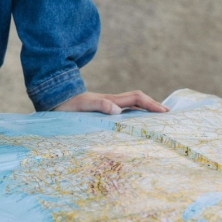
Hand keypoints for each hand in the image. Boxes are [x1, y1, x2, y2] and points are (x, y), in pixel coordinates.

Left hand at [52, 90, 169, 114]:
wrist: (53, 100)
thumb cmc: (66, 105)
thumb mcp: (81, 106)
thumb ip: (98, 105)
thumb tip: (117, 110)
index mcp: (110, 100)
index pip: (136, 99)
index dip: (151, 104)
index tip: (164, 111)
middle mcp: (111, 101)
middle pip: (138, 100)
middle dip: (153, 105)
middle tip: (168, 114)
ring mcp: (107, 105)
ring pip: (132, 105)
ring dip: (146, 109)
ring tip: (157, 118)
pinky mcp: (102, 110)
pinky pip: (123, 111)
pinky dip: (134, 114)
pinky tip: (136, 123)